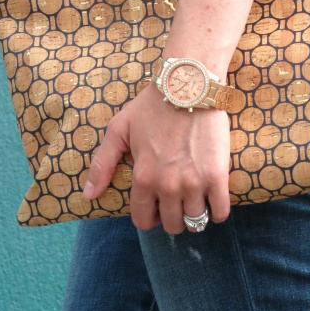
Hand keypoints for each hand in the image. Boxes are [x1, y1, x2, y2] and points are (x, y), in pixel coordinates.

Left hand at [82, 82, 230, 232]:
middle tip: (178, 201)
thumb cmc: (152, 105)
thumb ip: (102, 163)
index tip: (157, 206)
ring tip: (196, 198)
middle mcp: (167, 185)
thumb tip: (89, 195)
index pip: (143, 220)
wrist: (188, 86)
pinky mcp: (217, 175)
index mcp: (143, 177)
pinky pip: (220, 211)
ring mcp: (194, 182)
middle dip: (173, 217)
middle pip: (172, 224)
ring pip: (195, 220)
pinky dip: (217, 212)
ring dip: (195, 214)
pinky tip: (214, 201)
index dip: (149, 216)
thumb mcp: (119, 129)